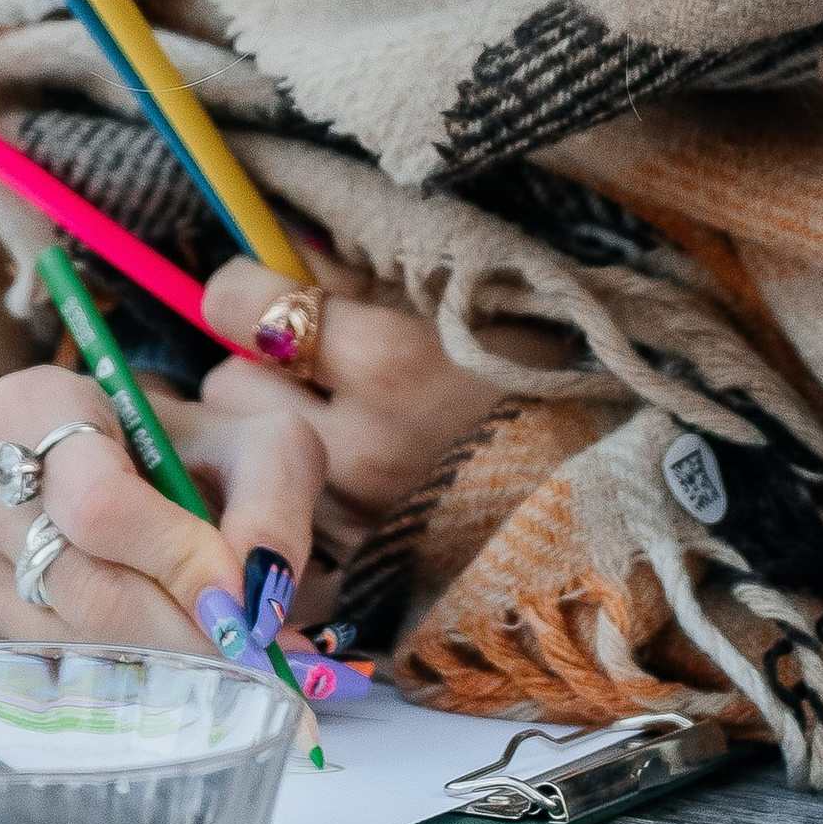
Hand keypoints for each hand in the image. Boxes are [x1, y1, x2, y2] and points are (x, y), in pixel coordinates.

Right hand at [0, 359, 325, 653]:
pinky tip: (172, 663)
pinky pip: (48, 672)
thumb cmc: (192, 451)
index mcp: (35, 404)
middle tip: (250, 657)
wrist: (135, 472)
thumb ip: (273, 504)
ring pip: (68, 641)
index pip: (98, 504)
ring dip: (159, 663)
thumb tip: (254, 596)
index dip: (175, 560)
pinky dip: (123, 680)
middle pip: (82, 585)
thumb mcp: (259, 445)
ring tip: (225, 658)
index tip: (239, 602)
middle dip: (178, 630)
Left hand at [194, 240, 573, 550]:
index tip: (265, 293)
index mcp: (390, 360)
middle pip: (225, 384)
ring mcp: (353, 516)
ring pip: (246, 455)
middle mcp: (358, 444)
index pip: (236, 304)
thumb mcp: (449, 297)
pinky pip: (280, 512)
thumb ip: (353, 275)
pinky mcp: (353, 568)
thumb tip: (270, 256)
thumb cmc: (527, 371)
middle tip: (299, 367)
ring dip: (264, 433)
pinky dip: (290, 492)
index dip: (246, 291)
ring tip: (325, 422)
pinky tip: (332, 479)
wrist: (597, 485)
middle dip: (253, 368)